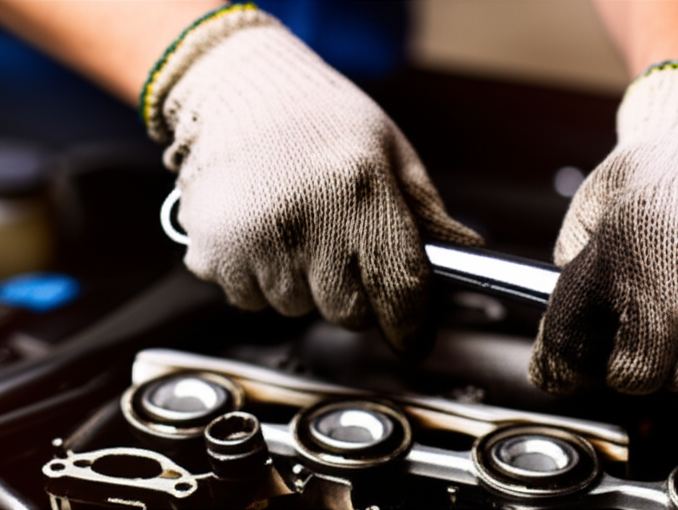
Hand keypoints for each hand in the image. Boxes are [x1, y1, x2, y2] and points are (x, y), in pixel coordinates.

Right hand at [142, 5, 480, 352]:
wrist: (238, 90)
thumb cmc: (319, 119)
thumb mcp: (390, 151)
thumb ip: (426, 212)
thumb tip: (465, 258)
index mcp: (360, 188)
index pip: (399, 288)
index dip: (411, 325)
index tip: (412, 339)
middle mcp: (307, 219)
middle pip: (348, 312)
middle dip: (352, 293)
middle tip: (338, 245)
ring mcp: (254, 241)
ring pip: (296, 309)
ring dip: (301, 285)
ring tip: (292, 226)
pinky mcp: (212, 253)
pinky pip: (250, 301)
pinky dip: (258, 280)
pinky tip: (260, 233)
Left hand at [530, 63, 677, 395]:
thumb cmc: (640, 184)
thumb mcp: (585, 221)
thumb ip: (568, 286)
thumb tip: (560, 360)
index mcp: (625, 254)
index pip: (598, 353)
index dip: (578, 368)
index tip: (574, 370)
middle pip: (649, 377)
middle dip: (634, 369)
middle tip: (634, 346)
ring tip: (676, 334)